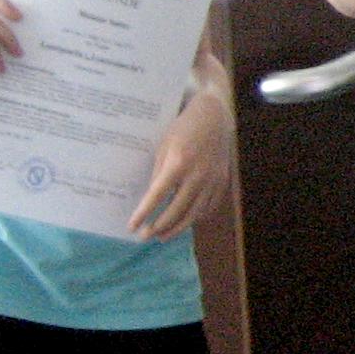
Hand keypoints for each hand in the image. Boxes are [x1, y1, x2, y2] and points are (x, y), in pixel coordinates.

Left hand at [129, 85, 231, 240]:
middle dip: (159, 227)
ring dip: (177, 228)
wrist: (215, 117)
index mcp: (179, 163)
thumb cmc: (184, 129)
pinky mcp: (222, 182)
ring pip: (194, 214)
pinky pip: (209, 207)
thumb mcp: (164, 147)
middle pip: (176, 211)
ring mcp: (212, 181)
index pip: (157, 196)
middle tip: (145, 236)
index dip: (144, 214)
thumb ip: (159, 173)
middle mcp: (197, 176)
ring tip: (163, 236)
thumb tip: (153, 199)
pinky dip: (196, 218)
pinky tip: (185, 221)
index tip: (132, 227)